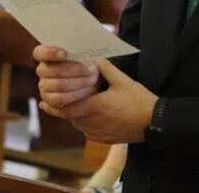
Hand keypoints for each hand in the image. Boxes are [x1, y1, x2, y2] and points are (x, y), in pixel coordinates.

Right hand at [34, 45, 99, 107]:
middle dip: (76, 70)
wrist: (88, 82)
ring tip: (92, 79)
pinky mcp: (49, 100)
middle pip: (54, 70)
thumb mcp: (81, 56)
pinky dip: (76, 94)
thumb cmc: (83, 65)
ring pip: (60, 85)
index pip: (39, 53)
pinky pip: (61, 98)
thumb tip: (81, 53)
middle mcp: (42, 70)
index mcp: (45, 56)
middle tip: (92, 69)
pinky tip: (86, 90)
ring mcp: (43, 86)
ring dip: (79, 82)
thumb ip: (77, 53)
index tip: (65, 54)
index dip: (50, 53)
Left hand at [40, 59, 156, 143]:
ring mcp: (99, 133)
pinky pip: (88, 131)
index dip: (53, 106)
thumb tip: (94, 59)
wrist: (156, 123)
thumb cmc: (140, 101)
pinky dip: (85, 123)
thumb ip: (105, 68)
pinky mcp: (104, 139)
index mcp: (96, 107)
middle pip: (70, 117)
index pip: (66, 108)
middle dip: (64, 108)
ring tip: (77, 105)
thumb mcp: (122, 81)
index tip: (43, 103)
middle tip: (54, 102)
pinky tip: (90, 115)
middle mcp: (94, 122)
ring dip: (75, 115)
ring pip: (78, 124)